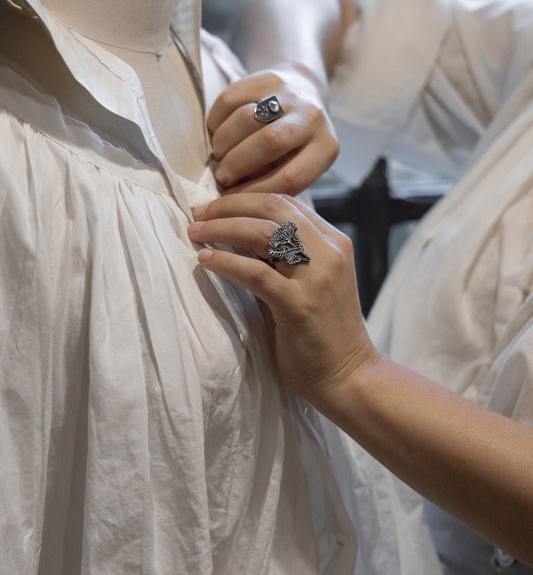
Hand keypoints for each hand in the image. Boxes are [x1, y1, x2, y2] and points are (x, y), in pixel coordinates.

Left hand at [188, 193, 377, 404]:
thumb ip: (286, 255)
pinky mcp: (300, 305)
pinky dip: (226, 262)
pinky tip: (205, 261)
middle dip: (229, 206)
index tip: (214, 207)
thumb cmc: (322, 331)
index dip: (245, 198)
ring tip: (195, 233)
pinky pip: (256, 273)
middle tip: (198, 215)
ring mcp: (316, 277)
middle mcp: (328, 251)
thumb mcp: (311, 280)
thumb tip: (239, 233)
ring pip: (263, 233)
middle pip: (272, 208)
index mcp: (332, 241)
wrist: (348, 377)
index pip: (285, 202)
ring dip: (222, 228)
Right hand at [206, 66, 338, 195]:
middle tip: (222, 176)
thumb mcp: (296, 164)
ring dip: (223, 143)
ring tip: (219, 155)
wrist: (303, 89)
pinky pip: (230, 99)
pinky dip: (216, 121)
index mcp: (325, 148)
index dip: (256, 192)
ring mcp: (291, 95)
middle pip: (269, 142)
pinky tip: (217, 132)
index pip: (291, 177)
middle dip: (237, 164)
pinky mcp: (268, 77)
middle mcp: (313, 118)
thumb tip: (235, 200)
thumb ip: (274, 181)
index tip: (233, 198)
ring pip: (246, 118)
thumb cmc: (294, 142)